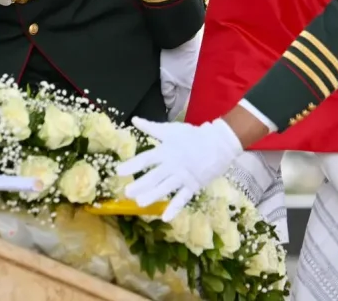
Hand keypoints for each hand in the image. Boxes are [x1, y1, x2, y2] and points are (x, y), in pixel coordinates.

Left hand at [116, 118, 240, 220]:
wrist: (218, 144)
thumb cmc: (192, 136)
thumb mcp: (170, 130)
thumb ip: (151, 128)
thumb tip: (134, 120)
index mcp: (165, 151)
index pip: (146, 159)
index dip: (133, 165)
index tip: (119, 171)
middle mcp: (172, 165)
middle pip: (154, 176)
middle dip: (140, 185)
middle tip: (127, 193)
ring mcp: (183, 176)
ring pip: (166, 188)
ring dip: (153, 196)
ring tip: (140, 204)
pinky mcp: (193, 185)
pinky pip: (182, 199)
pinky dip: (174, 208)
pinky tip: (165, 218)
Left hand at [159, 28, 201, 119]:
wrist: (183, 36)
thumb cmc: (174, 57)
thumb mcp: (166, 76)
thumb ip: (167, 92)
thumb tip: (168, 105)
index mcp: (189, 89)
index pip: (178, 106)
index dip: (171, 113)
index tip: (165, 119)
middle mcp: (195, 84)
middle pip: (183, 98)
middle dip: (176, 105)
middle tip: (166, 111)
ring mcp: (195, 75)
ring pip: (185, 90)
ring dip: (179, 95)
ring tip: (170, 100)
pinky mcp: (195, 66)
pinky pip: (187, 81)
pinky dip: (182, 85)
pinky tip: (177, 85)